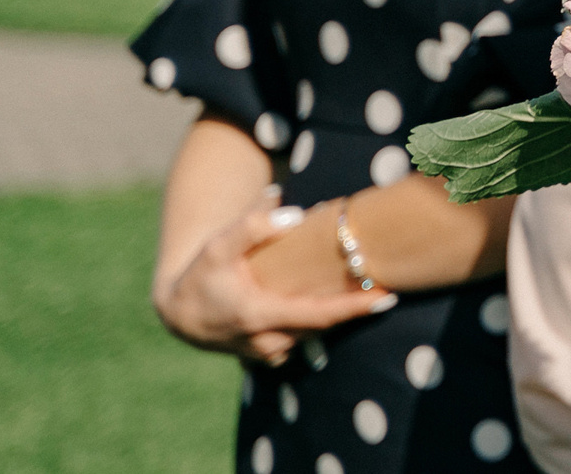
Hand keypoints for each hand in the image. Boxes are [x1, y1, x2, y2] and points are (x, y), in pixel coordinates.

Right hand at [154, 189, 398, 363]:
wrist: (179, 311)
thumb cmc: (203, 273)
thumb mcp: (219, 245)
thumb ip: (253, 225)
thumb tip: (293, 215)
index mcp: (259, 315)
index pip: (319, 316)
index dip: (355, 308)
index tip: (388, 297)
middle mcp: (268, 342)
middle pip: (324, 326)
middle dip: (355, 307)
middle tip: (391, 281)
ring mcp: (269, 353)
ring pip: (315, 335)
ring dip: (339, 315)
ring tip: (369, 287)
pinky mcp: (270, 356)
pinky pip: (305, 340)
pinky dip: (322, 323)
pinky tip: (342, 301)